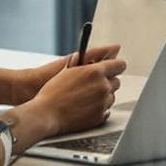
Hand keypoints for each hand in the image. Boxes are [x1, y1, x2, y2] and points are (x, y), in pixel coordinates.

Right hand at [0, 44, 123, 106]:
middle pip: (117, 81)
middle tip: (94, 84)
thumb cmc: (53, 90)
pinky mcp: (100, 116)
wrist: (45, 113)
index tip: (113, 67)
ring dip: (103, 95)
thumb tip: (113, 49)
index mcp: (96, 72)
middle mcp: (103, 86)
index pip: (119, 65)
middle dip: (107, 81)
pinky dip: (99, 108)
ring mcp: (103, 102)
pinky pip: (107, 109)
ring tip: (86, 97)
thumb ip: (92, 57)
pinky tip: (86, 107)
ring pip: (112, 96)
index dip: (116, 66)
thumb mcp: (71, 68)